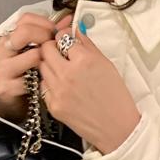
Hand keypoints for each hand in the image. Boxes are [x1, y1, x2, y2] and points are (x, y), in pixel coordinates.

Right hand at [0, 12, 71, 122]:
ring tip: (47, 67)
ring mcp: (3, 68)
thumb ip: (50, 34)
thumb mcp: (37, 51)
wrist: (14, 102)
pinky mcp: (6, 86)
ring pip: (33, 55)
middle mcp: (3, 49)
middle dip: (45, 37)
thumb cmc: (28, 73)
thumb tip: (67, 21)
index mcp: (10, 37)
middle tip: (54, 47)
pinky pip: (31, 78)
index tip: (55, 31)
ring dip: (45, 61)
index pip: (25, 19)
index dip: (44, 23)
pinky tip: (41, 81)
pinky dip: (40, 81)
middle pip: (25, 32)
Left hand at [39, 30, 140, 154]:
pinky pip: (43, 86)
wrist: (117, 127)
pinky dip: (49, 83)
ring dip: (49, 64)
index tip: (65, 39)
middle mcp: (68, 74)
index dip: (64, 37)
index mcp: (84, 60)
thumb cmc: (115, 97)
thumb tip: (76, 32)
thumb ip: (88, 45)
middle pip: (46, 49)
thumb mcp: (106, 64)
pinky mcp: (53, 105)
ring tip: (62, 70)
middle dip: (52, 48)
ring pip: (42, 66)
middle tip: (60, 52)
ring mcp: (58, 91)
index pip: (62, 37)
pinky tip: (62, 86)